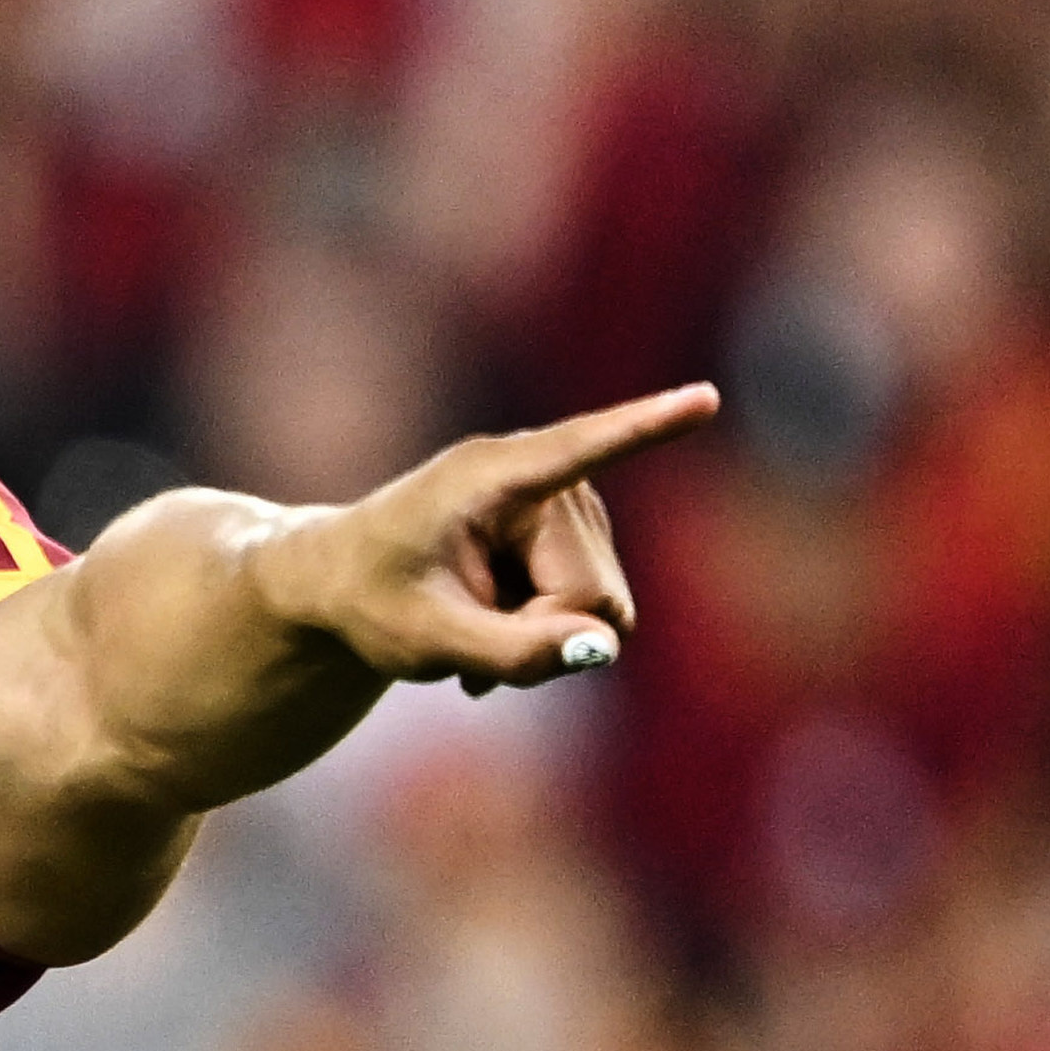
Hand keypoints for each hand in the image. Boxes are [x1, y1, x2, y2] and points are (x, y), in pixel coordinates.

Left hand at [263, 382, 709, 693]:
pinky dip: (548, 635)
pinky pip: (598, 614)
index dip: (647, 428)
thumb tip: (602, 649)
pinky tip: (492, 631)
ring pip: (603, 612)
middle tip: (466, 645)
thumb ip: (510, 651)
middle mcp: (545, 478)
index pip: (582, 449)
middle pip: (595, 595)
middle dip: (542, 636)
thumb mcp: (425, 642)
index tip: (704, 399)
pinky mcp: (583, 535)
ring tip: (472, 631)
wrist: (345, 582)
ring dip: (540, 640)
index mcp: (492, 476)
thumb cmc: (372, 600)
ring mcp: (572, 506)